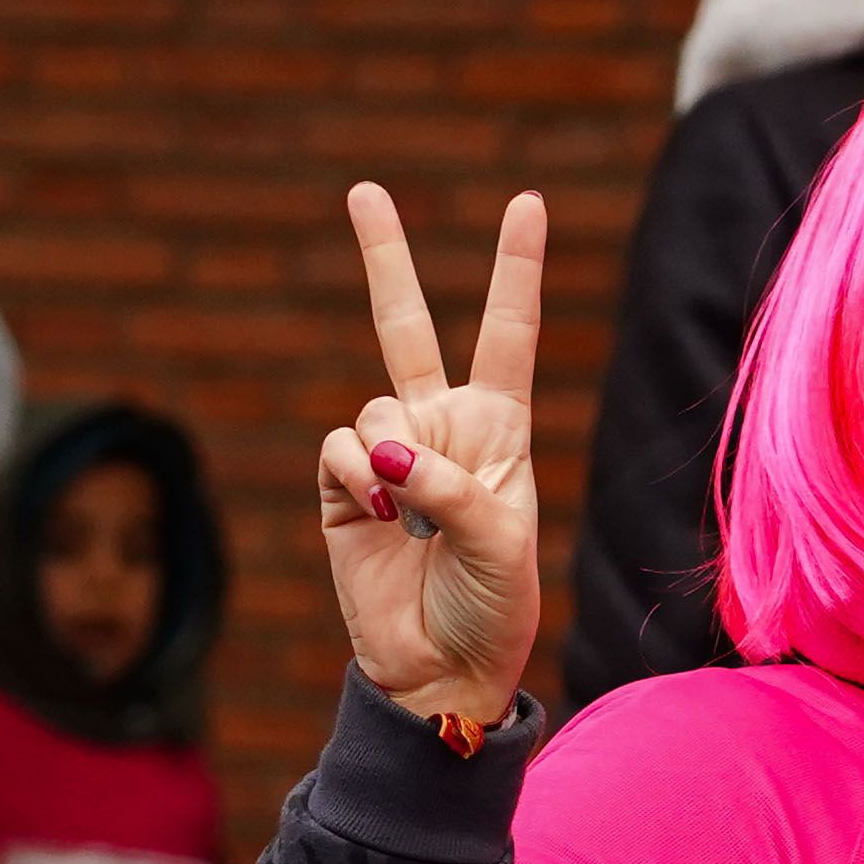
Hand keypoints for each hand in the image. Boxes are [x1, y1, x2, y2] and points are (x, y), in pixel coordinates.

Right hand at [319, 185, 545, 728]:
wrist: (440, 673)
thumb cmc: (494, 610)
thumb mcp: (498, 545)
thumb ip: (447, 487)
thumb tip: (380, 452)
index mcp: (500, 432)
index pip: (508, 335)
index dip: (514, 269)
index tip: (526, 201)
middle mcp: (441, 431)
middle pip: (407, 328)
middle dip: (384, 259)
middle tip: (364, 190)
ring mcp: (387, 458)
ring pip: (374, 410)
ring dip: (393, 462)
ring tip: (412, 521)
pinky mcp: (339, 490)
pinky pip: (338, 450)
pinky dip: (356, 479)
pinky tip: (374, 520)